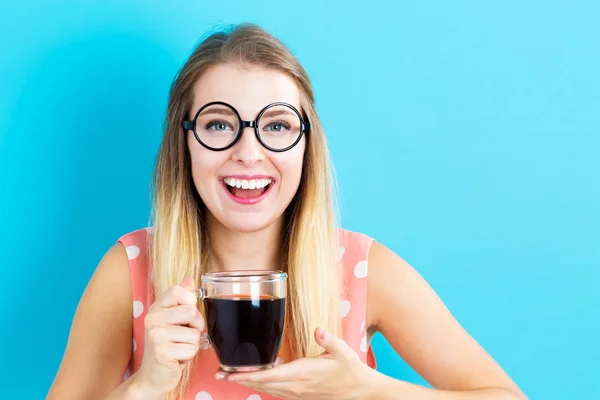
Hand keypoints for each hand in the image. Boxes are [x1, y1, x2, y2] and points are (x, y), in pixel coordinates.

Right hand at [135, 277, 204, 395]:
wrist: (153, 374)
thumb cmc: (166, 345)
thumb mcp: (172, 319)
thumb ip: (181, 299)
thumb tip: (190, 279)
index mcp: (157, 307)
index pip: (179, 291)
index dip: (191, 301)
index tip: (187, 314)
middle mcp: (153, 318)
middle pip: (191, 311)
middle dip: (196, 326)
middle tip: (185, 335)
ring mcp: (156, 335)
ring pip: (195, 333)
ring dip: (192, 344)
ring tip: (179, 347)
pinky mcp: (162, 352)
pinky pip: (191, 349)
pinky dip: (189, 356)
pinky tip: (177, 357)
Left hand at [219, 328, 370, 399]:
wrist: (360, 391)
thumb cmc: (350, 370)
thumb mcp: (342, 351)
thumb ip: (328, 340)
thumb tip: (318, 330)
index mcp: (302, 374)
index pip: (267, 376)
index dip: (246, 375)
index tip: (228, 373)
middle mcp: (295, 386)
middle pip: (261, 384)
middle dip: (239, 379)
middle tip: (219, 374)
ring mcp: (297, 393)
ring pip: (266, 389)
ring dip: (248, 383)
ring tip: (230, 376)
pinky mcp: (300, 395)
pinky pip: (275, 391)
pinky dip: (262, 385)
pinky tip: (256, 379)